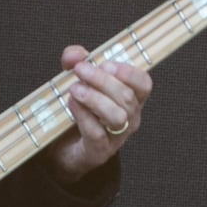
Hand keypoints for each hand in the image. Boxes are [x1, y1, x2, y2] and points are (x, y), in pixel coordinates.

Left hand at [46, 44, 151, 182]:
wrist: (63, 146)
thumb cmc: (79, 108)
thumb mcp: (78, 77)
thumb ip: (75, 60)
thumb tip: (75, 55)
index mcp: (131, 99)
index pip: (144, 84)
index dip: (129, 73)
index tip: (106, 64)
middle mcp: (129, 118)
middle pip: (127, 97)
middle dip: (102, 80)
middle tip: (80, 70)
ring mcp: (116, 137)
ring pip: (116, 116)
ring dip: (95, 99)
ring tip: (75, 89)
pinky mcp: (99, 152)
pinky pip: (97, 133)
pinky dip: (83, 115)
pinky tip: (72, 104)